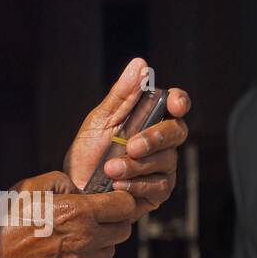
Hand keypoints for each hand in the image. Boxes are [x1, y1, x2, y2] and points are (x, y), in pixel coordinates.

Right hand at [0, 170, 137, 257]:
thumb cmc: (5, 221)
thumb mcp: (29, 187)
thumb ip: (62, 181)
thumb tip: (81, 192)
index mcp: (78, 212)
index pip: (125, 206)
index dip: (120, 201)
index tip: (109, 201)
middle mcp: (85, 240)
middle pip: (123, 231)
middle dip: (112, 222)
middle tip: (92, 219)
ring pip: (108, 252)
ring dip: (98, 243)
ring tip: (73, 237)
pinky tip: (66, 255)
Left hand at [64, 58, 190, 216]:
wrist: (76, 189)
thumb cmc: (89, 153)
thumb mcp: (100, 120)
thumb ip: (121, 94)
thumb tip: (140, 65)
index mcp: (150, 119)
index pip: (176, 104)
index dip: (180, 101)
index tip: (175, 103)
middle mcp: (162, 142)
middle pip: (177, 131)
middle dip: (155, 138)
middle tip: (132, 146)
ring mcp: (163, 167)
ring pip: (165, 160)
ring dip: (136, 165)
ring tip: (109, 169)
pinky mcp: (158, 192)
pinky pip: (159, 186)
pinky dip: (136, 183)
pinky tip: (118, 185)